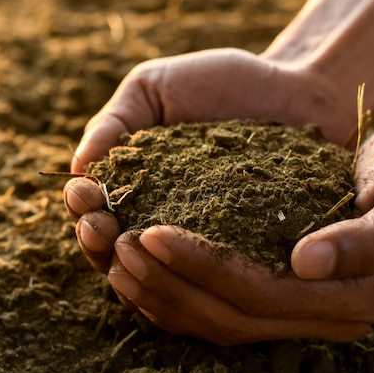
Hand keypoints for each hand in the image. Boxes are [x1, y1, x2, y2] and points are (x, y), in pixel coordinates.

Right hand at [66, 48, 357, 274]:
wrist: (297, 92)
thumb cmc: (220, 84)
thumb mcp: (154, 88)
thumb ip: (113, 122)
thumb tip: (76, 166)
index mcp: (131, 185)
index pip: (93, 206)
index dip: (82, 205)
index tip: (86, 194)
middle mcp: (156, 221)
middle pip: (112, 248)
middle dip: (96, 240)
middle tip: (100, 227)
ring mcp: (195, 245)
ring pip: (150, 275)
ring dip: (130, 269)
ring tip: (127, 250)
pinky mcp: (236, 262)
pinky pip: (203, 284)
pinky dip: (182, 287)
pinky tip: (173, 279)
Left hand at [103, 118, 373, 343]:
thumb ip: (367, 239)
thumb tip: (305, 264)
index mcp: (352, 298)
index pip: (259, 294)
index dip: (201, 267)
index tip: (152, 231)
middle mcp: (320, 313)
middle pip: (227, 316)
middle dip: (167, 284)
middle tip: (118, 245)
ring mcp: (298, 308)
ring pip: (216, 319)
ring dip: (161, 293)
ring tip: (115, 256)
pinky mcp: (280, 291)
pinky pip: (218, 306)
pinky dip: (176, 291)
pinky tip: (141, 267)